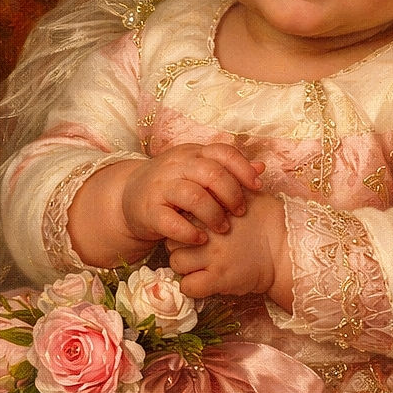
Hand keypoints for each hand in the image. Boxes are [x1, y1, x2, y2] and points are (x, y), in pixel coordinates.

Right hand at [122, 143, 263, 246]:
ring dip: (213, 214)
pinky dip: (189, 232)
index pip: (223, 152)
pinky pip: (170, 221)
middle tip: (240, 212)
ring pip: (193, 196)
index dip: (243, 169)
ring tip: (223, 228)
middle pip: (211, 173)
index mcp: (193, 153)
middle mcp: (176, 166)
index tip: (257, 188)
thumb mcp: (200, 172)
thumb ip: (229, 170)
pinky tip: (200, 239)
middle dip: (231, 194)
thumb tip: (261, 168)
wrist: (130, 197)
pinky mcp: (148, 210)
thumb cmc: (175, 185)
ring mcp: (160, 187)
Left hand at [167, 193, 292, 308]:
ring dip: (184, 265)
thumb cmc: (270, 220)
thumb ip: (229, 187)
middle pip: (172, 239)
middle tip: (194, 248)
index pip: (179, 215)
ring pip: (176, 263)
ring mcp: (212, 257)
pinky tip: (203, 281)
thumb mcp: (250, 195)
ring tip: (198, 265)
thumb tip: (216, 175)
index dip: (183, 223)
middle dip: (179, 243)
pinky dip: (191, 286)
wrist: (287, 249)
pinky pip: (189, 286)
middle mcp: (209, 233)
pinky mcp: (219, 279)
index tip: (192, 229)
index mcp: (214, 211)